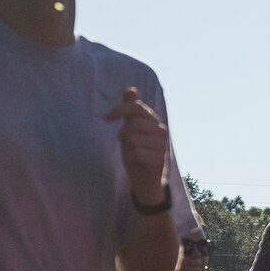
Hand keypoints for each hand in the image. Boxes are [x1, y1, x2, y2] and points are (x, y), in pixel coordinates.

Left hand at [105, 87, 169, 204]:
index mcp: (154, 121)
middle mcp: (161, 130)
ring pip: (133, 139)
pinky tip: (139, 163)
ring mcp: (162, 145)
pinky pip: (136, 153)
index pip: (136, 108)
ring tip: (135, 155)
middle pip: (132, 124)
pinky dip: (132, 159)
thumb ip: (131, 110)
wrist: (147, 181)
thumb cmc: (137, 153)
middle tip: (129, 146)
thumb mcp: (131, 129)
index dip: (119, 110)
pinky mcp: (160, 159)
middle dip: (124, 136)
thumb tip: (131, 89)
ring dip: (128, 149)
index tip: (106, 118)